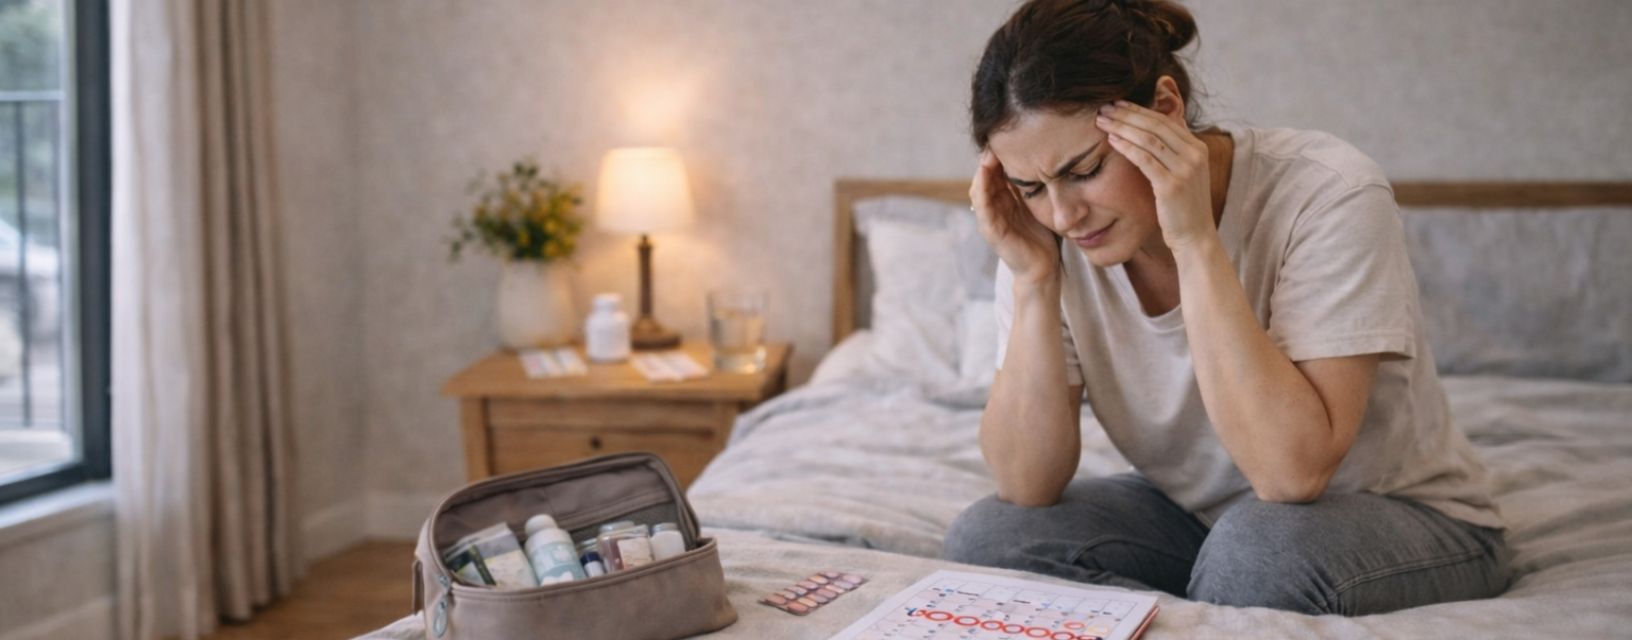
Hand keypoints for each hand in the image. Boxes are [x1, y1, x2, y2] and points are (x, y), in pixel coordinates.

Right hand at [970, 149, 1059, 283]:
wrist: (1044, 267)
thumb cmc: (1044, 235)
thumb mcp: (1041, 201)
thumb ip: (1038, 183)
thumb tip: (1049, 155)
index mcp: (1004, 198)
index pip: (997, 169)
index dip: (1000, 153)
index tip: (1009, 134)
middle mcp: (994, 205)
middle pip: (986, 175)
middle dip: (989, 156)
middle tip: (996, 137)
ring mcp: (989, 218)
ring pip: (980, 187)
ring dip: (982, 169)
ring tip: (989, 152)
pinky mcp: (991, 230)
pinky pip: (982, 206)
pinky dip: (981, 189)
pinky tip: (984, 173)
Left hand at [1094, 100, 1216, 250]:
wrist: (1195, 237)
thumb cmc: (1182, 207)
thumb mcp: (1184, 173)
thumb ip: (1173, 151)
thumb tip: (1155, 130)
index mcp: (1198, 147)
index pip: (1165, 120)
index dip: (1139, 110)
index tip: (1118, 104)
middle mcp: (1194, 154)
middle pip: (1155, 125)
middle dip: (1127, 114)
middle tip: (1104, 107)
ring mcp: (1185, 169)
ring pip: (1148, 139)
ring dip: (1122, 127)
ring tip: (1102, 121)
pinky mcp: (1172, 185)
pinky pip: (1145, 159)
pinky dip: (1126, 147)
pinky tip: (1110, 140)